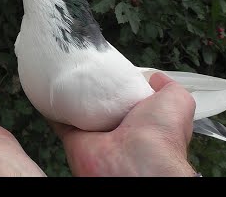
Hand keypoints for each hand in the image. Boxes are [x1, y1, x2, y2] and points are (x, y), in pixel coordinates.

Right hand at [51, 72, 197, 176]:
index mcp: (139, 120)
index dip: (118, 81)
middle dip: (92, 85)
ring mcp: (94, 133)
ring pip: (78, 109)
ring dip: (71, 93)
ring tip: (63, 69)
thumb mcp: (177, 101)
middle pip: (99, 101)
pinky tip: (49, 89)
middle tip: (83, 62)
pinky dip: (52, 106)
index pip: (125, 97)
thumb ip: (168, 87)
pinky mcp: (73, 138)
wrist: (136, 163)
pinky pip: (59, 119)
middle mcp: (115, 128)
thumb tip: (155, 78)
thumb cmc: (159, 134)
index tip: (109, 64)